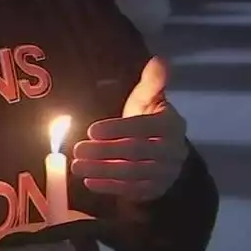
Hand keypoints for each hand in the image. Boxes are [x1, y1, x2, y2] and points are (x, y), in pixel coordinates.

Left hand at [72, 57, 188, 200]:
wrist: (163, 152)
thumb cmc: (149, 119)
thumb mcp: (149, 98)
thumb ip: (152, 81)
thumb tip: (159, 60)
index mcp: (172, 125)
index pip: (143, 128)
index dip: (117, 129)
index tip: (91, 130)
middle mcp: (173, 151)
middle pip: (135, 152)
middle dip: (104, 152)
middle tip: (77, 150)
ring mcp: (166, 173)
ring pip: (131, 173)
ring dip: (102, 171)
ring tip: (77, 166)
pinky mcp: (156, 190)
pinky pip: (132, 190)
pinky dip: (110, 187)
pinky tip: (89, 182)